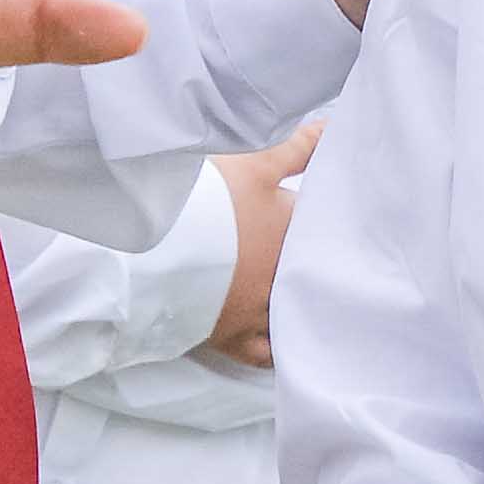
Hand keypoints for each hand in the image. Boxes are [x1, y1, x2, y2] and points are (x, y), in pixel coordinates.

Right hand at [200, 119, 316, 362]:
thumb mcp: (254, 161)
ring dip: (301, 307)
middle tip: (320, 261)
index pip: (326, 226)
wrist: (152, 246)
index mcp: (294, 232)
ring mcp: (260, 311)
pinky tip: (284, 345)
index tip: (328, 218)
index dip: (326, 219)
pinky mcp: (232, 337)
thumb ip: (298, 147)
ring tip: (306, 302)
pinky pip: (265, 353)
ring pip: (295, 315)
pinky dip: (277, 349)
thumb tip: (332, 129)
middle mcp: (285, 276)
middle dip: (316, 266)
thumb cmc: (205, 197)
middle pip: (313, 274)